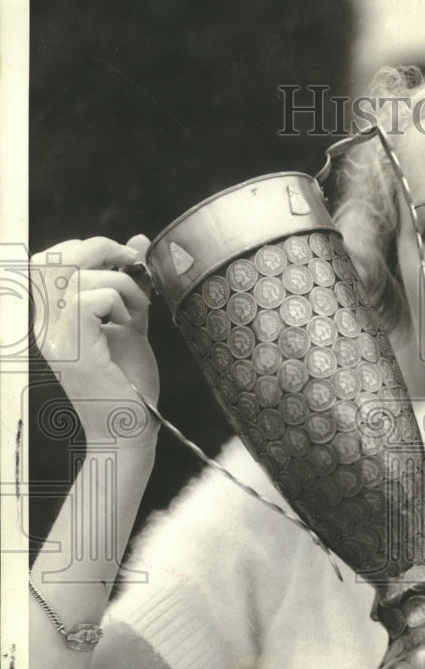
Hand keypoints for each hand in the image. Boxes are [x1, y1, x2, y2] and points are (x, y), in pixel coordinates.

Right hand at [32, 235, 159, 443]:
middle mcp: (44, 327)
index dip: (87, 247)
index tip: (124, 258)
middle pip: (56, 259)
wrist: (129, 429)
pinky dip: (118, 302)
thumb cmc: (129, 383)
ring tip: (136, 311)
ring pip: (79, 276)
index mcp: (50, 320)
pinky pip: (90, 299)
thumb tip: (137, 240)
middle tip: (133, 263)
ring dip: (120, 284)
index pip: (49, 261)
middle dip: (102, 248)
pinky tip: (127, 324)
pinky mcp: (72, 348)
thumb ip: (129, 282)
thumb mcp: (129, 320)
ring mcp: (54, 338)